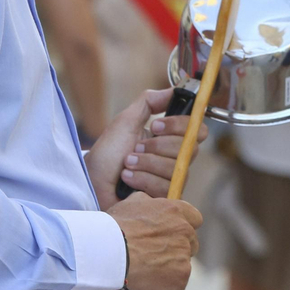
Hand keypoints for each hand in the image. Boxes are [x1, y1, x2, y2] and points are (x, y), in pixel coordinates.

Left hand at [85, 89, 208, 208]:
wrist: (92, 181)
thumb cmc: (107, 154)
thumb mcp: (127, 120)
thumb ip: (150, 101)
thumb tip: (176, 89)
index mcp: (170, 139)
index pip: (198, 130)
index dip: (179, 126)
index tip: (155, 125)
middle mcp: (176, 160)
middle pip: (189, 148)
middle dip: (157, 146)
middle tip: (135, 148)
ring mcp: (172, 181)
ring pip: (175, 168)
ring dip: (145, 163)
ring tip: (127, 165)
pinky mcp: (165, 200)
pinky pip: (166, 187)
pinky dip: (142, 179)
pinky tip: (128, 180)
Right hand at [109, 193, 201, 289]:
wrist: (109, 250)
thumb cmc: (115, 227)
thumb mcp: (132, 203)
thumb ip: (150, 203)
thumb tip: (151, 203)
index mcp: (177, 211)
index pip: (195, 220)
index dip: (182, 231)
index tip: (169, 239)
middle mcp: (185, 230)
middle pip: (191, 245)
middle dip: (175, 253)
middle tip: (152, 259)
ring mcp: (184, 254)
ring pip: (181, 268)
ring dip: (166, 273)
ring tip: (142, 272)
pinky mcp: (181, 277)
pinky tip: (142, 285)